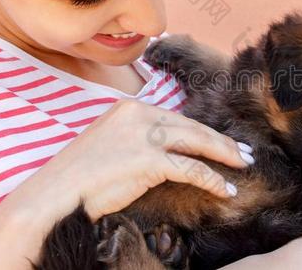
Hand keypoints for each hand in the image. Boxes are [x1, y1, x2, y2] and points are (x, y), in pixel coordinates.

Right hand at [39, 98, 253, 219]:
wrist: (56, 194)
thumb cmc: (80, 175)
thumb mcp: (111, 142)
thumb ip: (139, 138)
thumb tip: (169, 149)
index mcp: (131, 108)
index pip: (178, 119)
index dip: (204, 132)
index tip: (223, 142)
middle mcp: (140, 115)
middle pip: (193, 127)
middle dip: (223, 142)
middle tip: (245, 153)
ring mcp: (145, 136)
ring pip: (197, 143)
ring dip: (225, 156)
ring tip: (243, 166)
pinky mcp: (149, 160)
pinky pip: (190, 169)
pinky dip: (211, 179)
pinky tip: (223, 189)